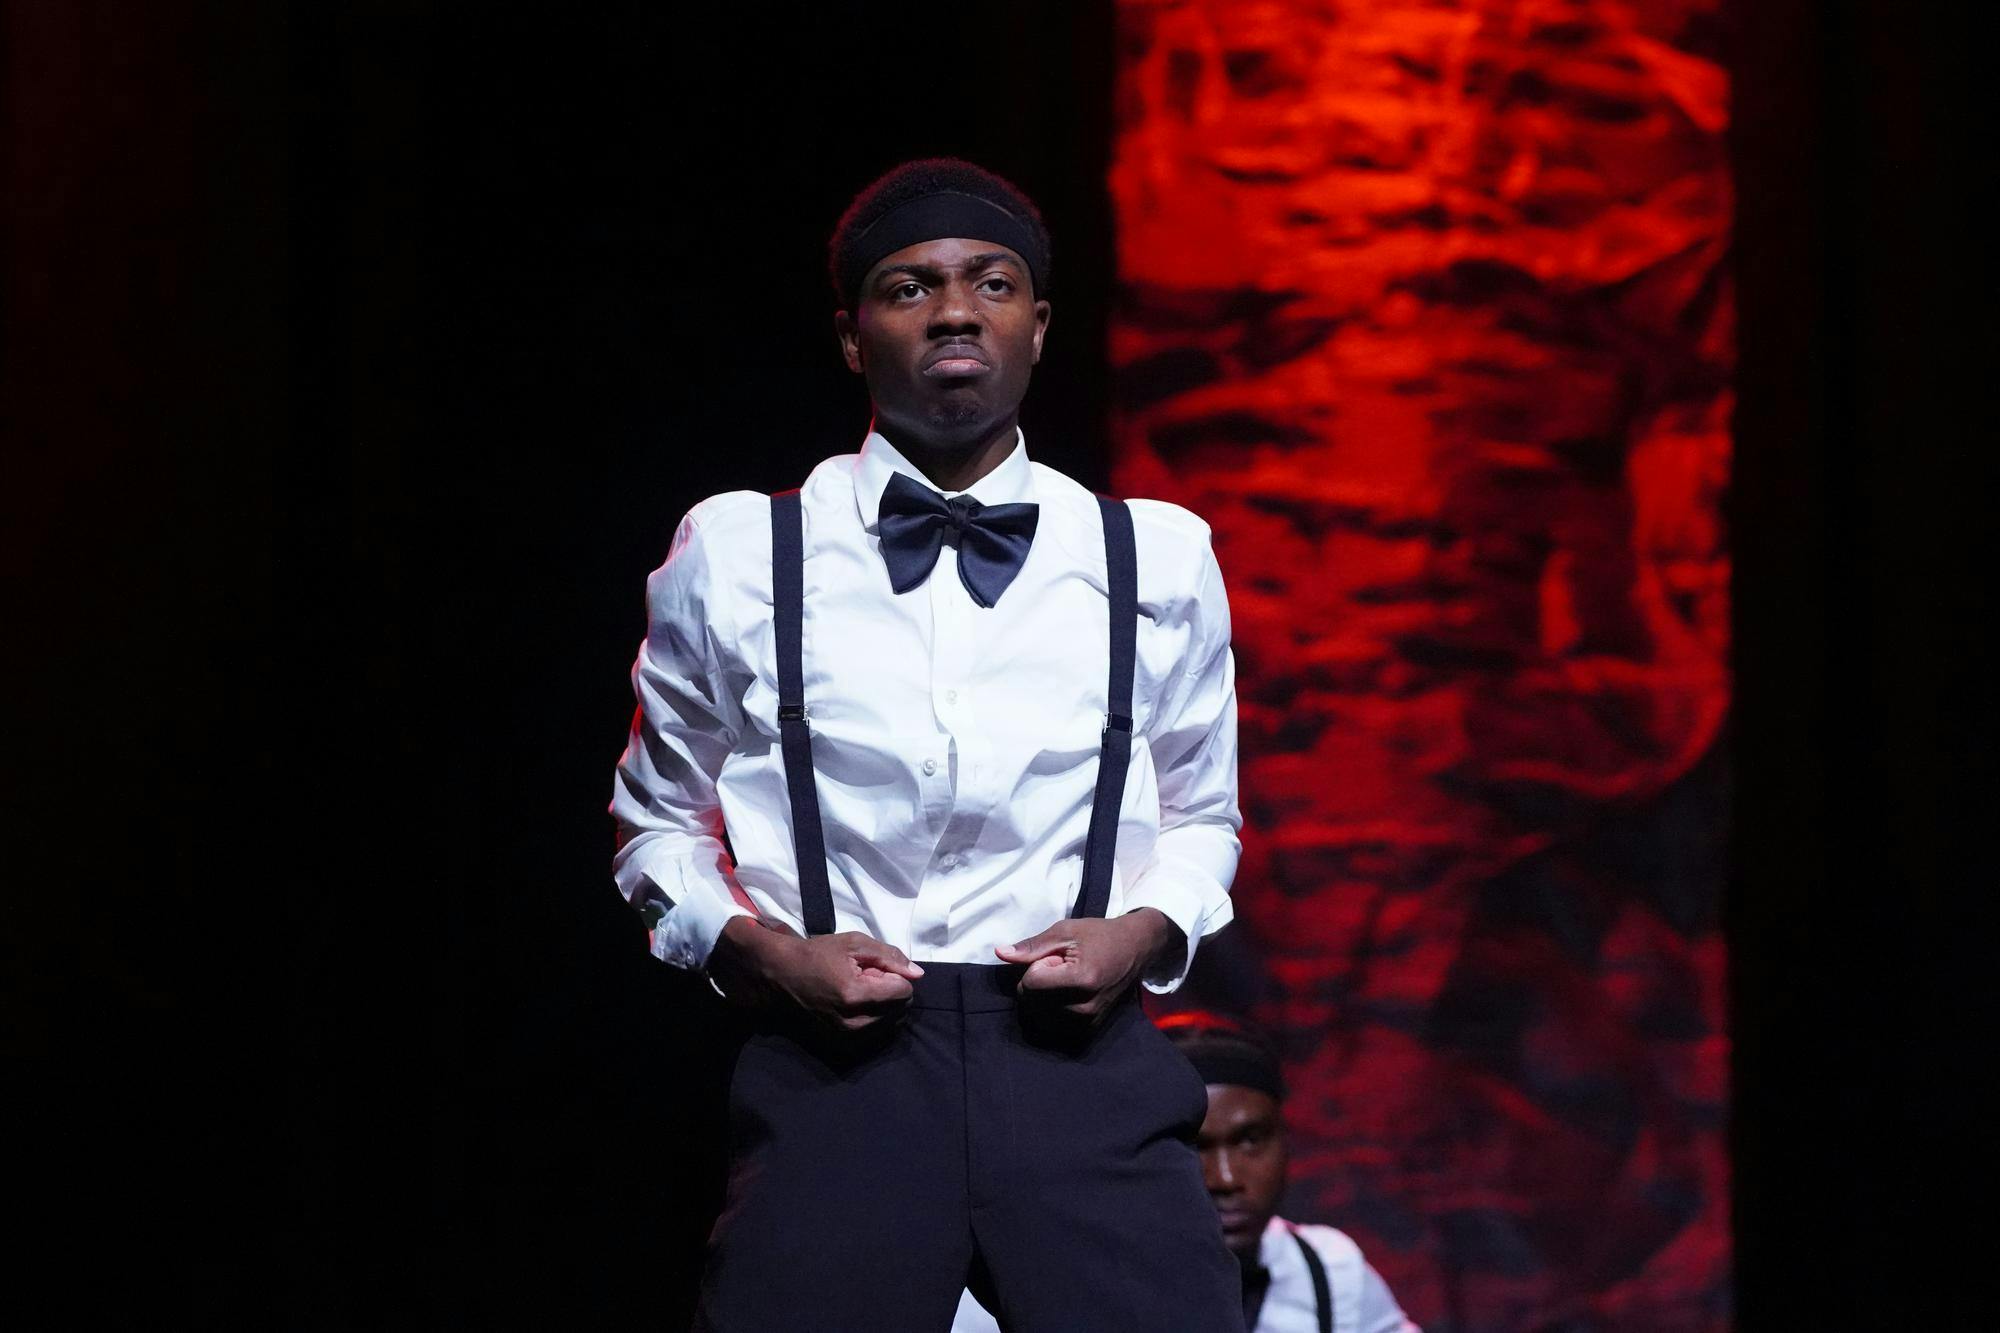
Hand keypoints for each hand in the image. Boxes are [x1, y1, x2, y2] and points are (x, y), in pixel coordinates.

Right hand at [708, 916, 923, 1031]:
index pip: (903, 992)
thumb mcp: (855, 943)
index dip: (895, 976)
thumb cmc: (817, 955)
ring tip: (860, 993)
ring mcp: (847, 1038)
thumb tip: (917, 975)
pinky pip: (877, 1035)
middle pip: (900, 1010)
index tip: (874, 969)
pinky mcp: (842, 1046)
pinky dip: (875, 1020)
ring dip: (885, 1007)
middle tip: (867, 980)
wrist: (781, 976)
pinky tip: (857, 1007)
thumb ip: (890, 956)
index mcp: (855, 995)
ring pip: (892, 1025)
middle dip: (891, 993)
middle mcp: (854, 1023)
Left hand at [994, 908, 1184, 1023]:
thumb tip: (1000, 953)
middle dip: (1038, 983)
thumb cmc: (1100, 936)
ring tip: (1066, 981)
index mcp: (1082, 979)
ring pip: (1038, 1015)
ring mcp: (1088, 1022)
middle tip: (1062, 968)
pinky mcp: (1089, 1030)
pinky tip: (1067, 995)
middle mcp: (1085, 1006)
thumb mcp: (1065, 931)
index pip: (1031, 983)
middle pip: (1031, 1002)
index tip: (1056, 957)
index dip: (1037, 966)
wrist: (1135, 950)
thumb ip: (1032, 946)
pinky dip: (1050, 1010)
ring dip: (1043, 998)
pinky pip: (1051, 1025)